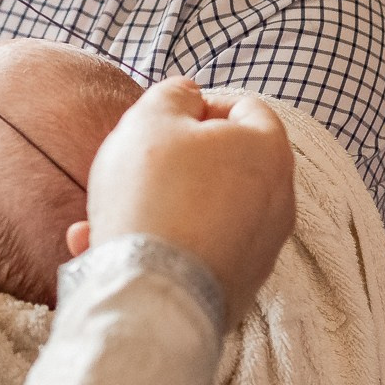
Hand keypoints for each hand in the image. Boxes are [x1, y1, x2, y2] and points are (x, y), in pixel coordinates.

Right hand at [86, 81, 293, 310]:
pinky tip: (110, 247)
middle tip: (136, 163)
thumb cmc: (154, 192)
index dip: (199, 103)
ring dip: (159, 206)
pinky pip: (196, 252)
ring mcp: (262, 248)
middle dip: (177, 159)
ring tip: (105, 214)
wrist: (155, 290)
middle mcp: (279, 200)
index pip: (245, 106)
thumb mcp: (151, 119)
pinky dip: (162, 245)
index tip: (162, 118)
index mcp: (269, 150)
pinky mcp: (239, 287)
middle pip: (226, 163)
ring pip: (204, 211)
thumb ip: (173, 94)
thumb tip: (189, 94)